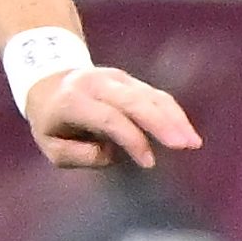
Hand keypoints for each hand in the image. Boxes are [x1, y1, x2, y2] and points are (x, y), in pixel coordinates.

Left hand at [25, 65, 199, 171]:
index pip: (108, 118)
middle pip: (134, 101)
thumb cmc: (51, 122)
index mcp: (72, 101)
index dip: (132, 140)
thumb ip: (76, 155)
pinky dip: (173, 112)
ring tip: (193, 142)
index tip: (148, 162)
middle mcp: (96, 84)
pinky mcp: (130, 80)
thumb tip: (112, 154)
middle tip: (184, 145)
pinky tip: (187, 131)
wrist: (48, 83)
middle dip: (162, 123)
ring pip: (150, 95)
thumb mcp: (50, 146)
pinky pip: (155, 94)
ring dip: (175, 118)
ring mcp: (115, 78)